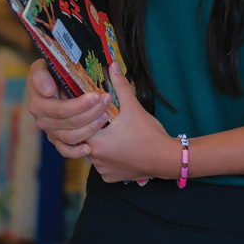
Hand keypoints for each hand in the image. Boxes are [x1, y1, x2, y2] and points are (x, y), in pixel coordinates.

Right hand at [26, 59, 109, 158]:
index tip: (96, 96)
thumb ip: (40, 76)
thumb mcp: (40, 67)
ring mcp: (50, 131)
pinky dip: (76, 152)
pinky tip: (89, 149)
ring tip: (106, 116)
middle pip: (70, 122)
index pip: (61, 109)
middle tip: (107, 100)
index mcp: (38, 103)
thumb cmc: (48, 71)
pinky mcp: (57, 140)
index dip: (80, 105)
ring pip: (71, 136)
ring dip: (90, 128)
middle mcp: (42, 120)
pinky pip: (65, 150)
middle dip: (91, 112)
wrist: (48, 81)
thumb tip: (49, 91)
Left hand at [84, 63, 179, 183]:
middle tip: (100, 117)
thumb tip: (112, 66)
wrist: (166, 159)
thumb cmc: (148, 134)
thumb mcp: (133, 107)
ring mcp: (103, 170)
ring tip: (109, 129)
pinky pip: (103, 164)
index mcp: (96, 142)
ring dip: (98, 141)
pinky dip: (107, 155)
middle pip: (83, 138)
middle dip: (90, 127)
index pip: (78, 125)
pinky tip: (117, 145)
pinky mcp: (111, 177)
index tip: (86, 107)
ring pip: (93, 151)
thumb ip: (120, 86)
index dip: (82, 114)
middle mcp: (95, 159)